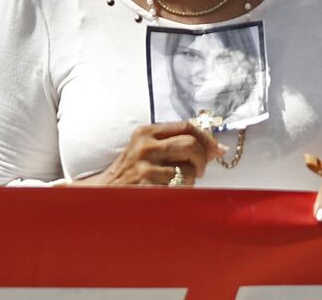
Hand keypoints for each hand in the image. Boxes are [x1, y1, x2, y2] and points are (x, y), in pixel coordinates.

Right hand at [83, 122, 224, 186]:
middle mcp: (145, 146)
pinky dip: (183, 191)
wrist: (105, 194)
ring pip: (188, 170)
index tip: (215, 148)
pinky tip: (171, 192)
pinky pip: (181, 188)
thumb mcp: (146, 149)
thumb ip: (175, 144)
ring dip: (191, 179)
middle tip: (200, 169)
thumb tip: (216, 148)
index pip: (185, 126)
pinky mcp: (150, 187)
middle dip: (202, 158)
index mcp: (145, 132)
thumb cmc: (131, 172)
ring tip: (178, 182)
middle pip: (190, 144)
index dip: (205, 137)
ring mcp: (147, 167)